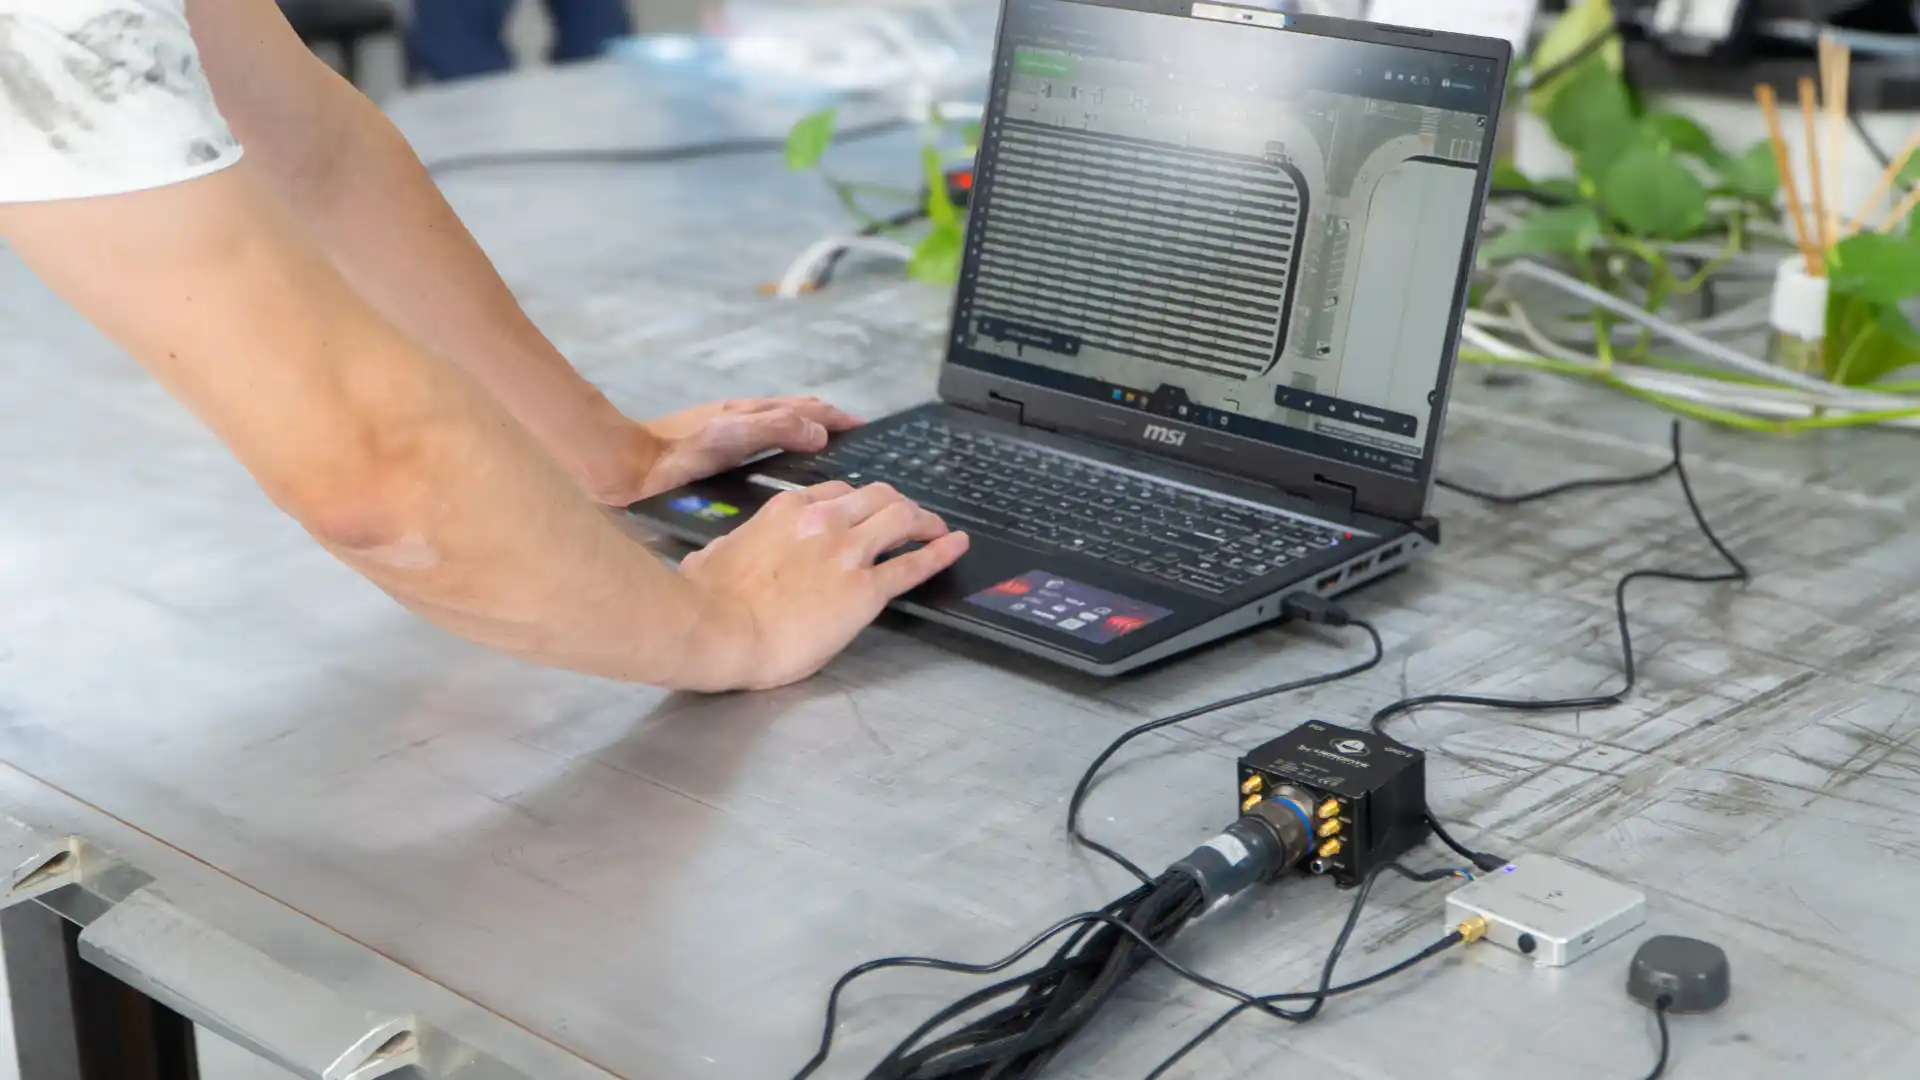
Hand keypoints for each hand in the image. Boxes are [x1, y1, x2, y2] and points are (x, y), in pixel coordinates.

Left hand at [593, 397, 863, 504]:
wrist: (626, 468)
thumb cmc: (675, 454)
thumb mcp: (731, 437)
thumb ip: (775, 429)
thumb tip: (820, 431)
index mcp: (750, 413)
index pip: (805, 408)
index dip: (836, 417)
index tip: (862, 426)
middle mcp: (741, 419)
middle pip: (794, 412)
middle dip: (826, 420)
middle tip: (852, 435)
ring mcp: (726, 434)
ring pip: (777, 427)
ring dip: (804, 432)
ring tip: (825, 448)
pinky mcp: (713, 453)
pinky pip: (760, 443)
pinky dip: (781, 446)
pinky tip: (778, 466)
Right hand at [680, 482, 969, 689]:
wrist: (721, 630)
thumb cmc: (709, 599)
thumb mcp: (713, 556)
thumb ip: (730, 547)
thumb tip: (720, 553)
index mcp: (788, 510)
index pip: (837, 492)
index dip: (859, 501)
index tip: (866, 511)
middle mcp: (824, 521)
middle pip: (878, 496)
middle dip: (897, 503)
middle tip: (909, 515)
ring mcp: (849, 553)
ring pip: (901, 519)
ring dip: (923, 520)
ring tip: (937, 528)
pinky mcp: (867, 590)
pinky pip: (913, 564)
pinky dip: (940, 552)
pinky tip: (956, 545)